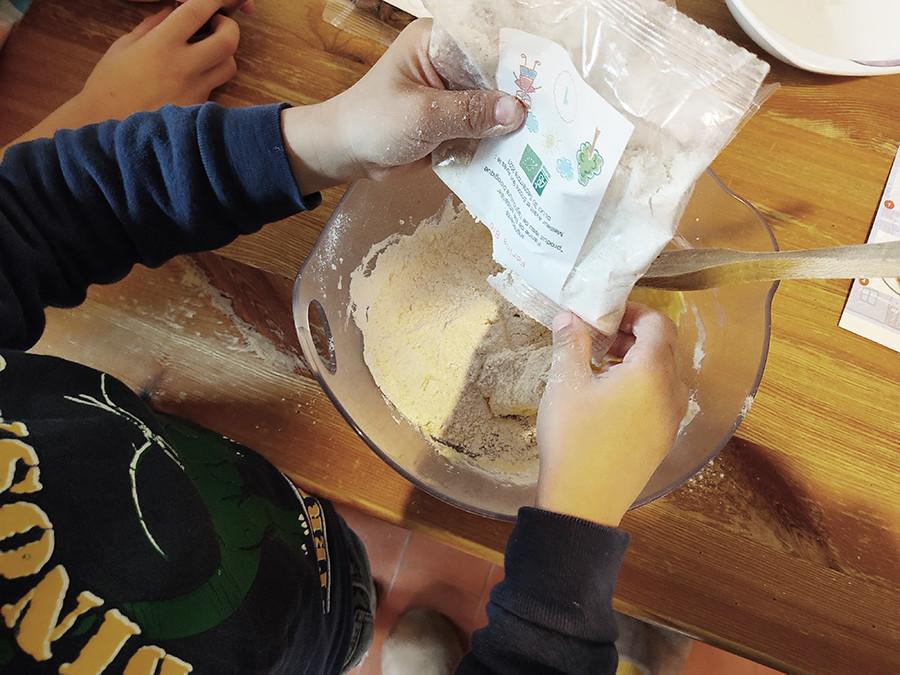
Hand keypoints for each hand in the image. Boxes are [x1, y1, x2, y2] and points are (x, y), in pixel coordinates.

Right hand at [1, 0, 244, 155]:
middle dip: (230, 27)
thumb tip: (173, 10)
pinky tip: (193, 76)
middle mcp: (183, 67)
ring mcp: (194, 91)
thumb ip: (152, 25)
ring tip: (205, 52)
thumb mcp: (124, 46)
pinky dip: (211, 77)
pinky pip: (215, 87)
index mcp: (161, 45)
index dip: (212, 0)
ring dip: (223, 54)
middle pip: (229, 41)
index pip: (197, 11)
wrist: (106, 128)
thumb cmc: (110, 84)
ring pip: (229, 66)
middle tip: (217, 25)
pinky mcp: (197, 109)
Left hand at [280, 18, 525, 194]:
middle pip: (497, 76)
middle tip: (557, 115)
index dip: (519, 59)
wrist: (345, 155)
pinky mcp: (453, 123)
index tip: (549, 78)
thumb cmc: (373, 123)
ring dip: (513, 124)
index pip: (488, 42)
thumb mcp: (422, 115)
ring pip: (493, 106)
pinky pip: (483, 130)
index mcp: (438, 43)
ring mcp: (453, 95)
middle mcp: (450, 64)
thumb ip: (470, 112)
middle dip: (521, 96)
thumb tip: (518, 111)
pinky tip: (524, 156)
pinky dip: (498, 143)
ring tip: (549, 139)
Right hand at [536, 304, 688, 526]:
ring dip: (635, 360)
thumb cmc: (574, 437)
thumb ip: (570, 341)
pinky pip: (660, 398)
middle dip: (632, 334)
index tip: (603, 315)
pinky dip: (640, 385)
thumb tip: (569, 316)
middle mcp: (672, 392)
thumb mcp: (566, 383)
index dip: (632, 311)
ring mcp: (671, 418)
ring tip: (598, 364)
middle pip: (664, 347)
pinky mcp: (663, 438)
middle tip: (597, 336)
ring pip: (663, 374)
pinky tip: (607, 396)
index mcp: (652, 371)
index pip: (658, 323)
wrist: (583, 501)